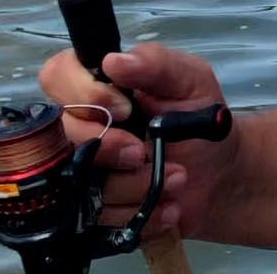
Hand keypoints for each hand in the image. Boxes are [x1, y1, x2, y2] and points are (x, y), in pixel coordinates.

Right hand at [37, 41, 239, 237]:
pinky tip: (166, 205)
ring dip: (133, 185)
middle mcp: (82, 126)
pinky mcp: (91, 208)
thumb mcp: (190, 80)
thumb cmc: (201, 118)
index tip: (126, 109)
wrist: (220, 173)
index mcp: (99, 86)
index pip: (56, 76)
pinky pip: (94, 217)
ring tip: (175, 178)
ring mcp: (83, 169)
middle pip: (61, 137)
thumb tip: (112, 60)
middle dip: (110, 149)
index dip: (84, 94)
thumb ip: (156, 63)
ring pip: (77, 183)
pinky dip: (137, 213)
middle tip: (145, 151)